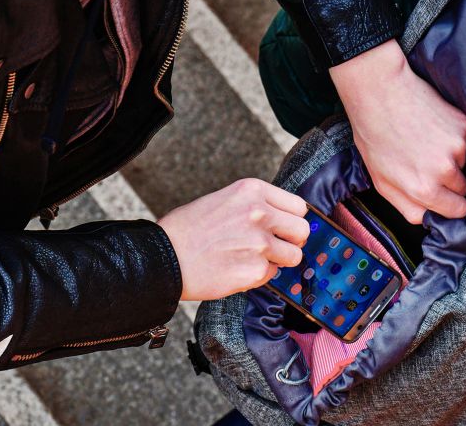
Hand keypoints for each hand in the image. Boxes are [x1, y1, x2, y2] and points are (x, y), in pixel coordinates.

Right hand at [158, 178, 309, 300]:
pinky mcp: (255, 271)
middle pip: (302, 230)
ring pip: (293, 256)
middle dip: (292, 240)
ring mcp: (260, 244)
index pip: (298, 206)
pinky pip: (272, 275)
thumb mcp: (223, 200)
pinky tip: (237, 269)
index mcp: (252, 191)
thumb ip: (255, 205)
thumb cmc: (186, 230)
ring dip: (278, 260)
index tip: (284, 227)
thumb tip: (282, 219)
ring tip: (254, 259)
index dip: (291, 219)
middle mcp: (260, 214)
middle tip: (276, 246)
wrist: (163, 258)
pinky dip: (259, 275)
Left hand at [330, 40, 465, 223]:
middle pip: (463, 188)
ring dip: (450, 156)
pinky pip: (464, 139)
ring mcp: (457, 147)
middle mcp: (444, 171)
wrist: (380, 92)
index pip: (457, 210)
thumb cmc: (374, 136)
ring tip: (424, 140)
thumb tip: (430, 218)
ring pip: (463, 162)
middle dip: (450, 181)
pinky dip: (452, 135)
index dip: (450, 203)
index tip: (445, 196)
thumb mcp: (381, 181)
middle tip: (427, 163)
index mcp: (423, 189)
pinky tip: (431, 125)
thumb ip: (408, 206)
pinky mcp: (462, 126)